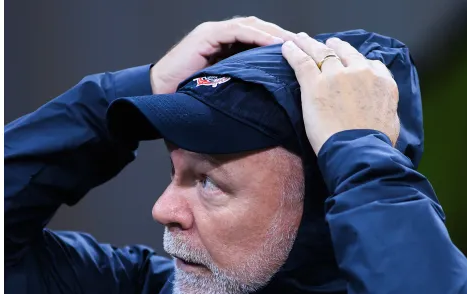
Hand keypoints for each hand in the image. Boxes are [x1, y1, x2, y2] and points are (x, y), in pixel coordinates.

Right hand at [151, 17, 296, 93]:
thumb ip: (243, 81)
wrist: (160, 93)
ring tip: (294, 44)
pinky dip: (258, 37)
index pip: (260, 37)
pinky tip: (275, 45)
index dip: (281, 42)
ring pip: (252, 26)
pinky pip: (239, 31)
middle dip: (283, 35)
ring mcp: (214, 32)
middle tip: (306, 46)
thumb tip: (268, 93)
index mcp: (227, 44)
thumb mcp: (225, 87)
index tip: (302, 53)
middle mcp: (222, 33)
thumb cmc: (190, 94)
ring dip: (275, 34)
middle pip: (260, 28)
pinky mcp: (208, 35)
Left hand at [281, 33, 399, 154]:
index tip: (350, 62)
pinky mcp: (315, 84)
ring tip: (302, 39)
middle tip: (328, 44)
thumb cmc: (376, 144)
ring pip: (322, 52)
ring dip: (310, 44)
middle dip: (335, 47)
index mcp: (382, 82)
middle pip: (345, 53)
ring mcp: (337, 76)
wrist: (359, 151)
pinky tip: (287, 47)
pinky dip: (293, 52)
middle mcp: (361, 72)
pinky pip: (302, 62)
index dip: (358, 61)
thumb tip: (379, 106)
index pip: (370, 64)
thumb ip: (384, 105)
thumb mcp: (391, 120)